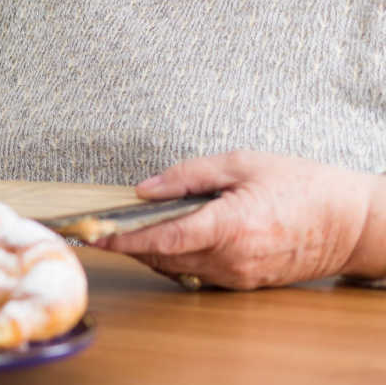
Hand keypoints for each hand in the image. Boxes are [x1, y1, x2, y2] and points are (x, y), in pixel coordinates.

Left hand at [95, 150, 385, 289]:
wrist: (352, 223)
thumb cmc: (303, 186)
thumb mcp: (242, 163)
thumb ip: (188, 175)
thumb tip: (144, 190)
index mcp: (231, 226)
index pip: (163, 238)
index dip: (123, 238)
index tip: (93, 233)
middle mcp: (233, 258)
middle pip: (162, 257)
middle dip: (127, 243)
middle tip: (96, 226)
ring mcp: (239, 275)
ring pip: (177, 268)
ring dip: (149, 251)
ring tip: (124, 228)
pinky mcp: (245, 282)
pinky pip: (197, 273)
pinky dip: (175, 257)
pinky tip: (165, 238)